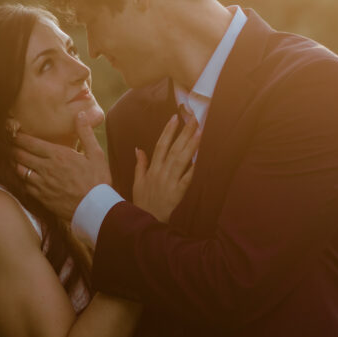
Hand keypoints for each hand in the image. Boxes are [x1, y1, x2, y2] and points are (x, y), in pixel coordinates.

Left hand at [13, 112, 112, 221]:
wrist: (96, 208)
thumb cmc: (98, 180)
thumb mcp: (96, 154)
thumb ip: (85, 133)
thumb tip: (81, 114)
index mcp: (58, 155)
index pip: (31, 143)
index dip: (19, 137)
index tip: (14, 133)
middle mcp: (46, 168)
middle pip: (21, 155)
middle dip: (14, 148)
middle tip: (10, 144)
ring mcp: (42, 184)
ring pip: (20, 170)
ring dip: (16, 163)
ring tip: (16, 159)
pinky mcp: (42, 197)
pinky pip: (25, 186)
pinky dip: (23, 179)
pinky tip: (25, 177)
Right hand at [132, 107, 200, 222]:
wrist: (146, 220)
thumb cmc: (143, 200)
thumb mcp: (137, 182)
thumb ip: (140, 164)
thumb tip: (139, 148)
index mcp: (152, 169)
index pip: (160, 145)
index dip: (168, 131)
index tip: (175, 117)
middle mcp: (161, 172)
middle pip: (173, 149)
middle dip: (184, 132)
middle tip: (193, 118)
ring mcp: (169, 182)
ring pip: (180, 160)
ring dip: (190, 146)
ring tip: (199, 132)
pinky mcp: (177, 193)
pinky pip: (186, 179)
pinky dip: (192, 169)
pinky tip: (199, 159)